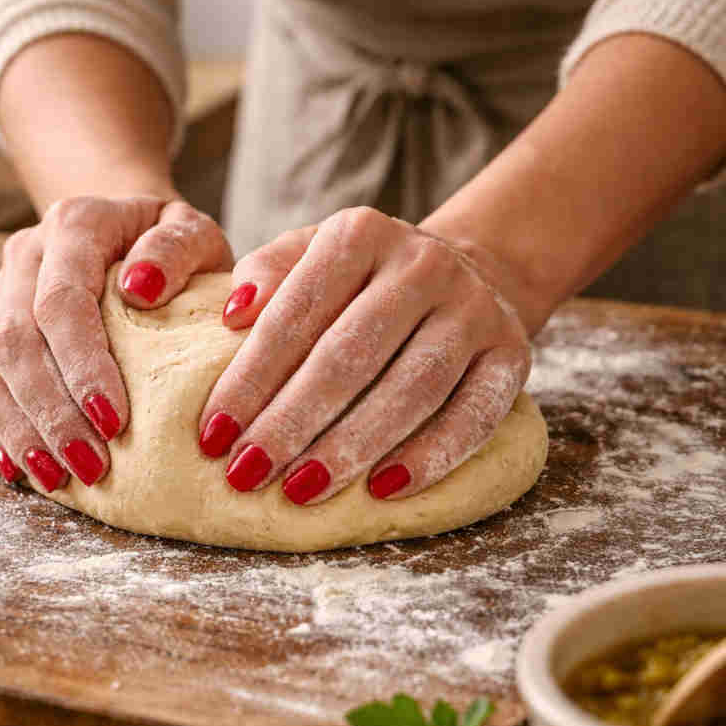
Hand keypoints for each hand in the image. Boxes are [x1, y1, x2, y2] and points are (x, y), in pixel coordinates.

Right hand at [0, 196, 232, 491]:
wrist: (129, 230)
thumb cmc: (172, 245)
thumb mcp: (196, 232)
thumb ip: (178, 249)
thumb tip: (141, 288)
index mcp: (74, 225)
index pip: (61, 301)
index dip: (81, 365)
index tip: (115, 421)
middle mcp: (24, 255)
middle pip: (15, 340)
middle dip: (51, 412)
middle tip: (91, 467)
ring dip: (19, 429)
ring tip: (57, 479)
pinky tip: (19, 468)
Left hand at [198, 207, 530, 504]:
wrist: (467, 271)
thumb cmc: (359, 280)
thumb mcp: (307, 255)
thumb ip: (267, 275)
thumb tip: (232, 316)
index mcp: (360, 234)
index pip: (296, 312)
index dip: (250, 378)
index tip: (212, 435)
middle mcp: (423, 263)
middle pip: (350, 354)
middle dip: (291, 421)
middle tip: (247, 473)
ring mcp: (474, 309)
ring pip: (411, 389)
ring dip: (351, 446)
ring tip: (301, 490)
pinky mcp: (513, 354)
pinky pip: (472, 414)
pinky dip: (431, 457)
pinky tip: (384, 491)